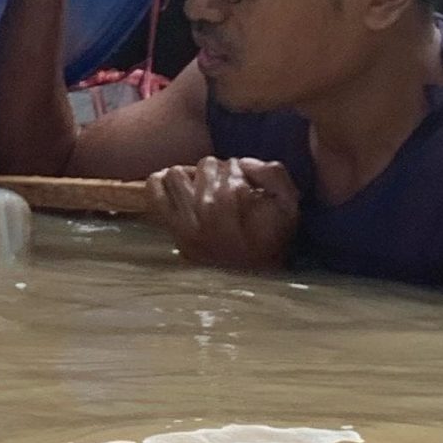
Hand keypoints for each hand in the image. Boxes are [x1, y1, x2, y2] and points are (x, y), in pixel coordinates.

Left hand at [143, 153, 298, 273]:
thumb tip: (242, 162)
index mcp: (237, 202)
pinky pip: (153, 190)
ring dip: (191, 177)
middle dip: (218, 172)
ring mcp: (185, 222)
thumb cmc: (272, 239)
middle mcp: (207, 212)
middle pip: (206, 167)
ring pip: (177, 174)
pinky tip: (179, 190)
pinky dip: (161, 183)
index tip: (247, 186)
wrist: (254, 279)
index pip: (230, 168)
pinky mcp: (171, 229)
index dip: (240, 171)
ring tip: (204, 190)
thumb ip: (273, 174)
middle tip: (227, 189)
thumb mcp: (289, 206)